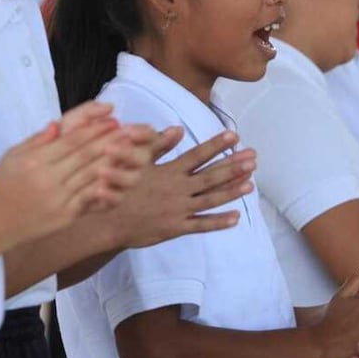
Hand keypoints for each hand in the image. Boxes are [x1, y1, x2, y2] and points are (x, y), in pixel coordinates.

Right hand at [0, 101, 130, 247]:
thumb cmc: (3, 184)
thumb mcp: (13, 155)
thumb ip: (37, 140)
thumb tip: (59, 123)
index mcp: (35, 161)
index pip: (72, 140)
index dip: (95, 129)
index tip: (112, 120)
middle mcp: (48, 179)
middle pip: (86, 156)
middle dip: (110, 141)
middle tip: (128, 130)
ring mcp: (58, 199)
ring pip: (92, 176)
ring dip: (113, 161)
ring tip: (129, 149)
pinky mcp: (65, 215)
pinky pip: (90, 198)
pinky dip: (106, 186)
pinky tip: (118, 176)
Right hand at [99, 129, 255, 248]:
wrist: (104, 221)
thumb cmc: (117, 187)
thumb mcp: (134, 162)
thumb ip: (157, 144)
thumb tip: (178, 129)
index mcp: (168, 171)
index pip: (197, 155)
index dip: (216, 145)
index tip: (234, 136)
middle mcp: (177, 189)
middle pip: (210, 176)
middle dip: (233, 166)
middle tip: (253, 158)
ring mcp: (178, 209)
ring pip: (210, 199)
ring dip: (231, 192)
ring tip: (251, 184)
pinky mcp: (175, 228)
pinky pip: (201, 225)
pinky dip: (218, 222)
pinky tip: (236, 217)